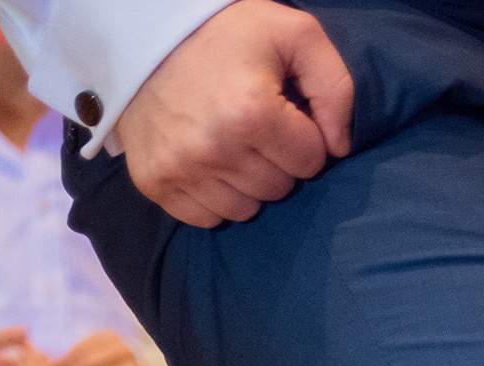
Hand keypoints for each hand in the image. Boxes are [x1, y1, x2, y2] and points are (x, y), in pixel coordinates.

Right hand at [112, 0, 352, 230]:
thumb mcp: (293, 34)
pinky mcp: (155, 182)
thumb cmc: (226, 31)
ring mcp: (180, 169)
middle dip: (276, 160)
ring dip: (246, 182)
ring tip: (229, 140)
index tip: (282, 110)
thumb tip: (340, 148)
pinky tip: (206, 159)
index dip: (303, 135)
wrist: (143, 30)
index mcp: (252, 113)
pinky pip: (207, 218)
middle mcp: (214, 149)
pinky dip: (213, 196)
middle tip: (253, 124)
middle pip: (280, 189)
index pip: (311, 161)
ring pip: (246, 209)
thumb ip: (335, 87)